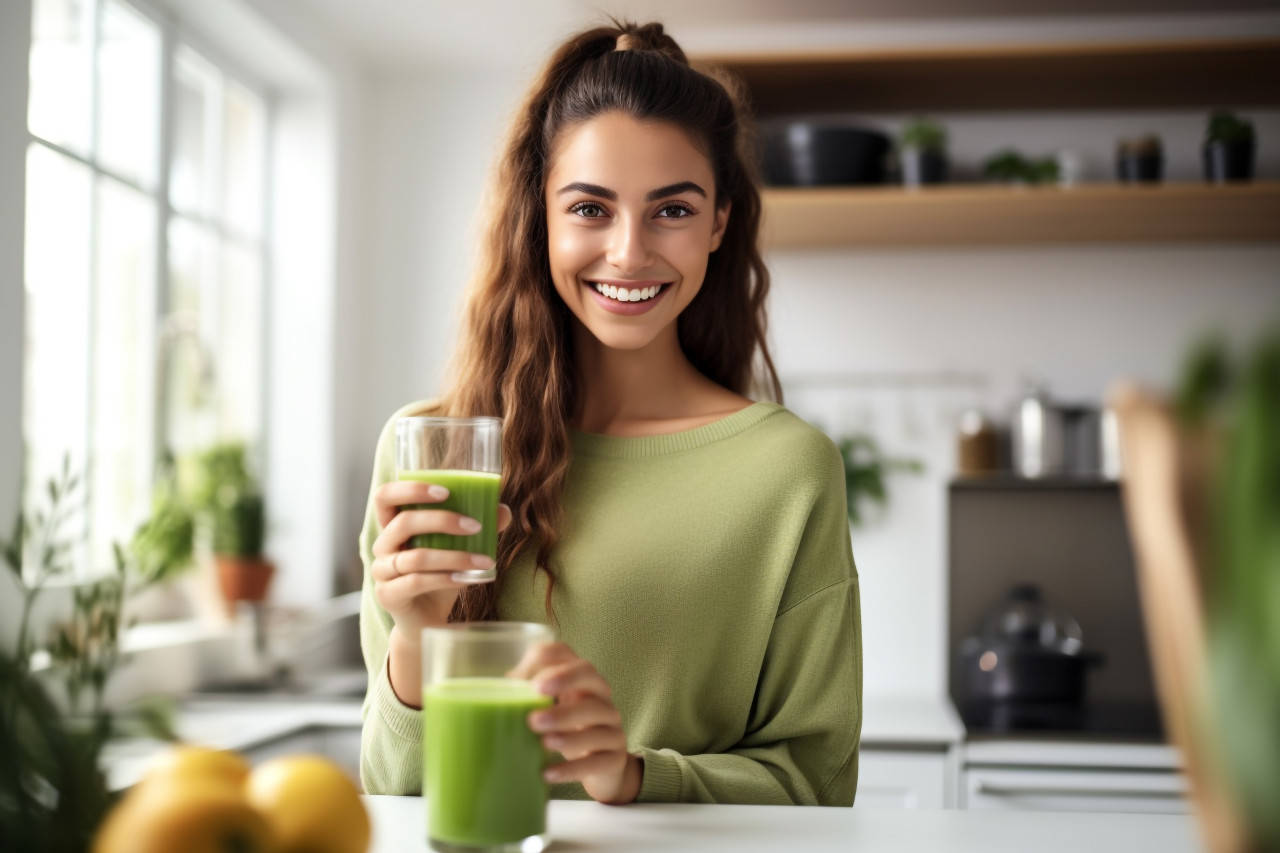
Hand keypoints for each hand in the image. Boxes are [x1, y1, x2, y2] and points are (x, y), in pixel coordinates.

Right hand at [369, 480, 511, 704]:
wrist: (427, 621)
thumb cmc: (440, 577)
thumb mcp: (458, 550)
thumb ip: (476, 528)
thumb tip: (502, 510)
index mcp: (393, 526)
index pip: (385, 496)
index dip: (410, 489)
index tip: (445, 491)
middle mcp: (383, 545)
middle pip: (403, 522)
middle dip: (442, 520)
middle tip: (475, 526)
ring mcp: (382, 571)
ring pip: (416, 557)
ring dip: (455, 556)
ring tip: (485, 560)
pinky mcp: (388, 595)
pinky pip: (417, 582)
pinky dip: (447, 578)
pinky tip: (469, 579)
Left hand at [510, 642, 642, 804]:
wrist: (603, 769)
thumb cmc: (568, 731)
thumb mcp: (550, 711)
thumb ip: (525, 699)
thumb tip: (497, 692)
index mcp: (577, 680)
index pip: (566, 654)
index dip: (548, 660)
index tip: (529, 682)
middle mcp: (599, 695)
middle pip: (589, 675)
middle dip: (563, 682)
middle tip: (535, 702)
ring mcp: (611, 725)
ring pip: (597, 719)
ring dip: (568, 730)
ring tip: (543, 742)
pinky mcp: (614, 758)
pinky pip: (597, 760)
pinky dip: (572, 768)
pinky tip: (549, 773)